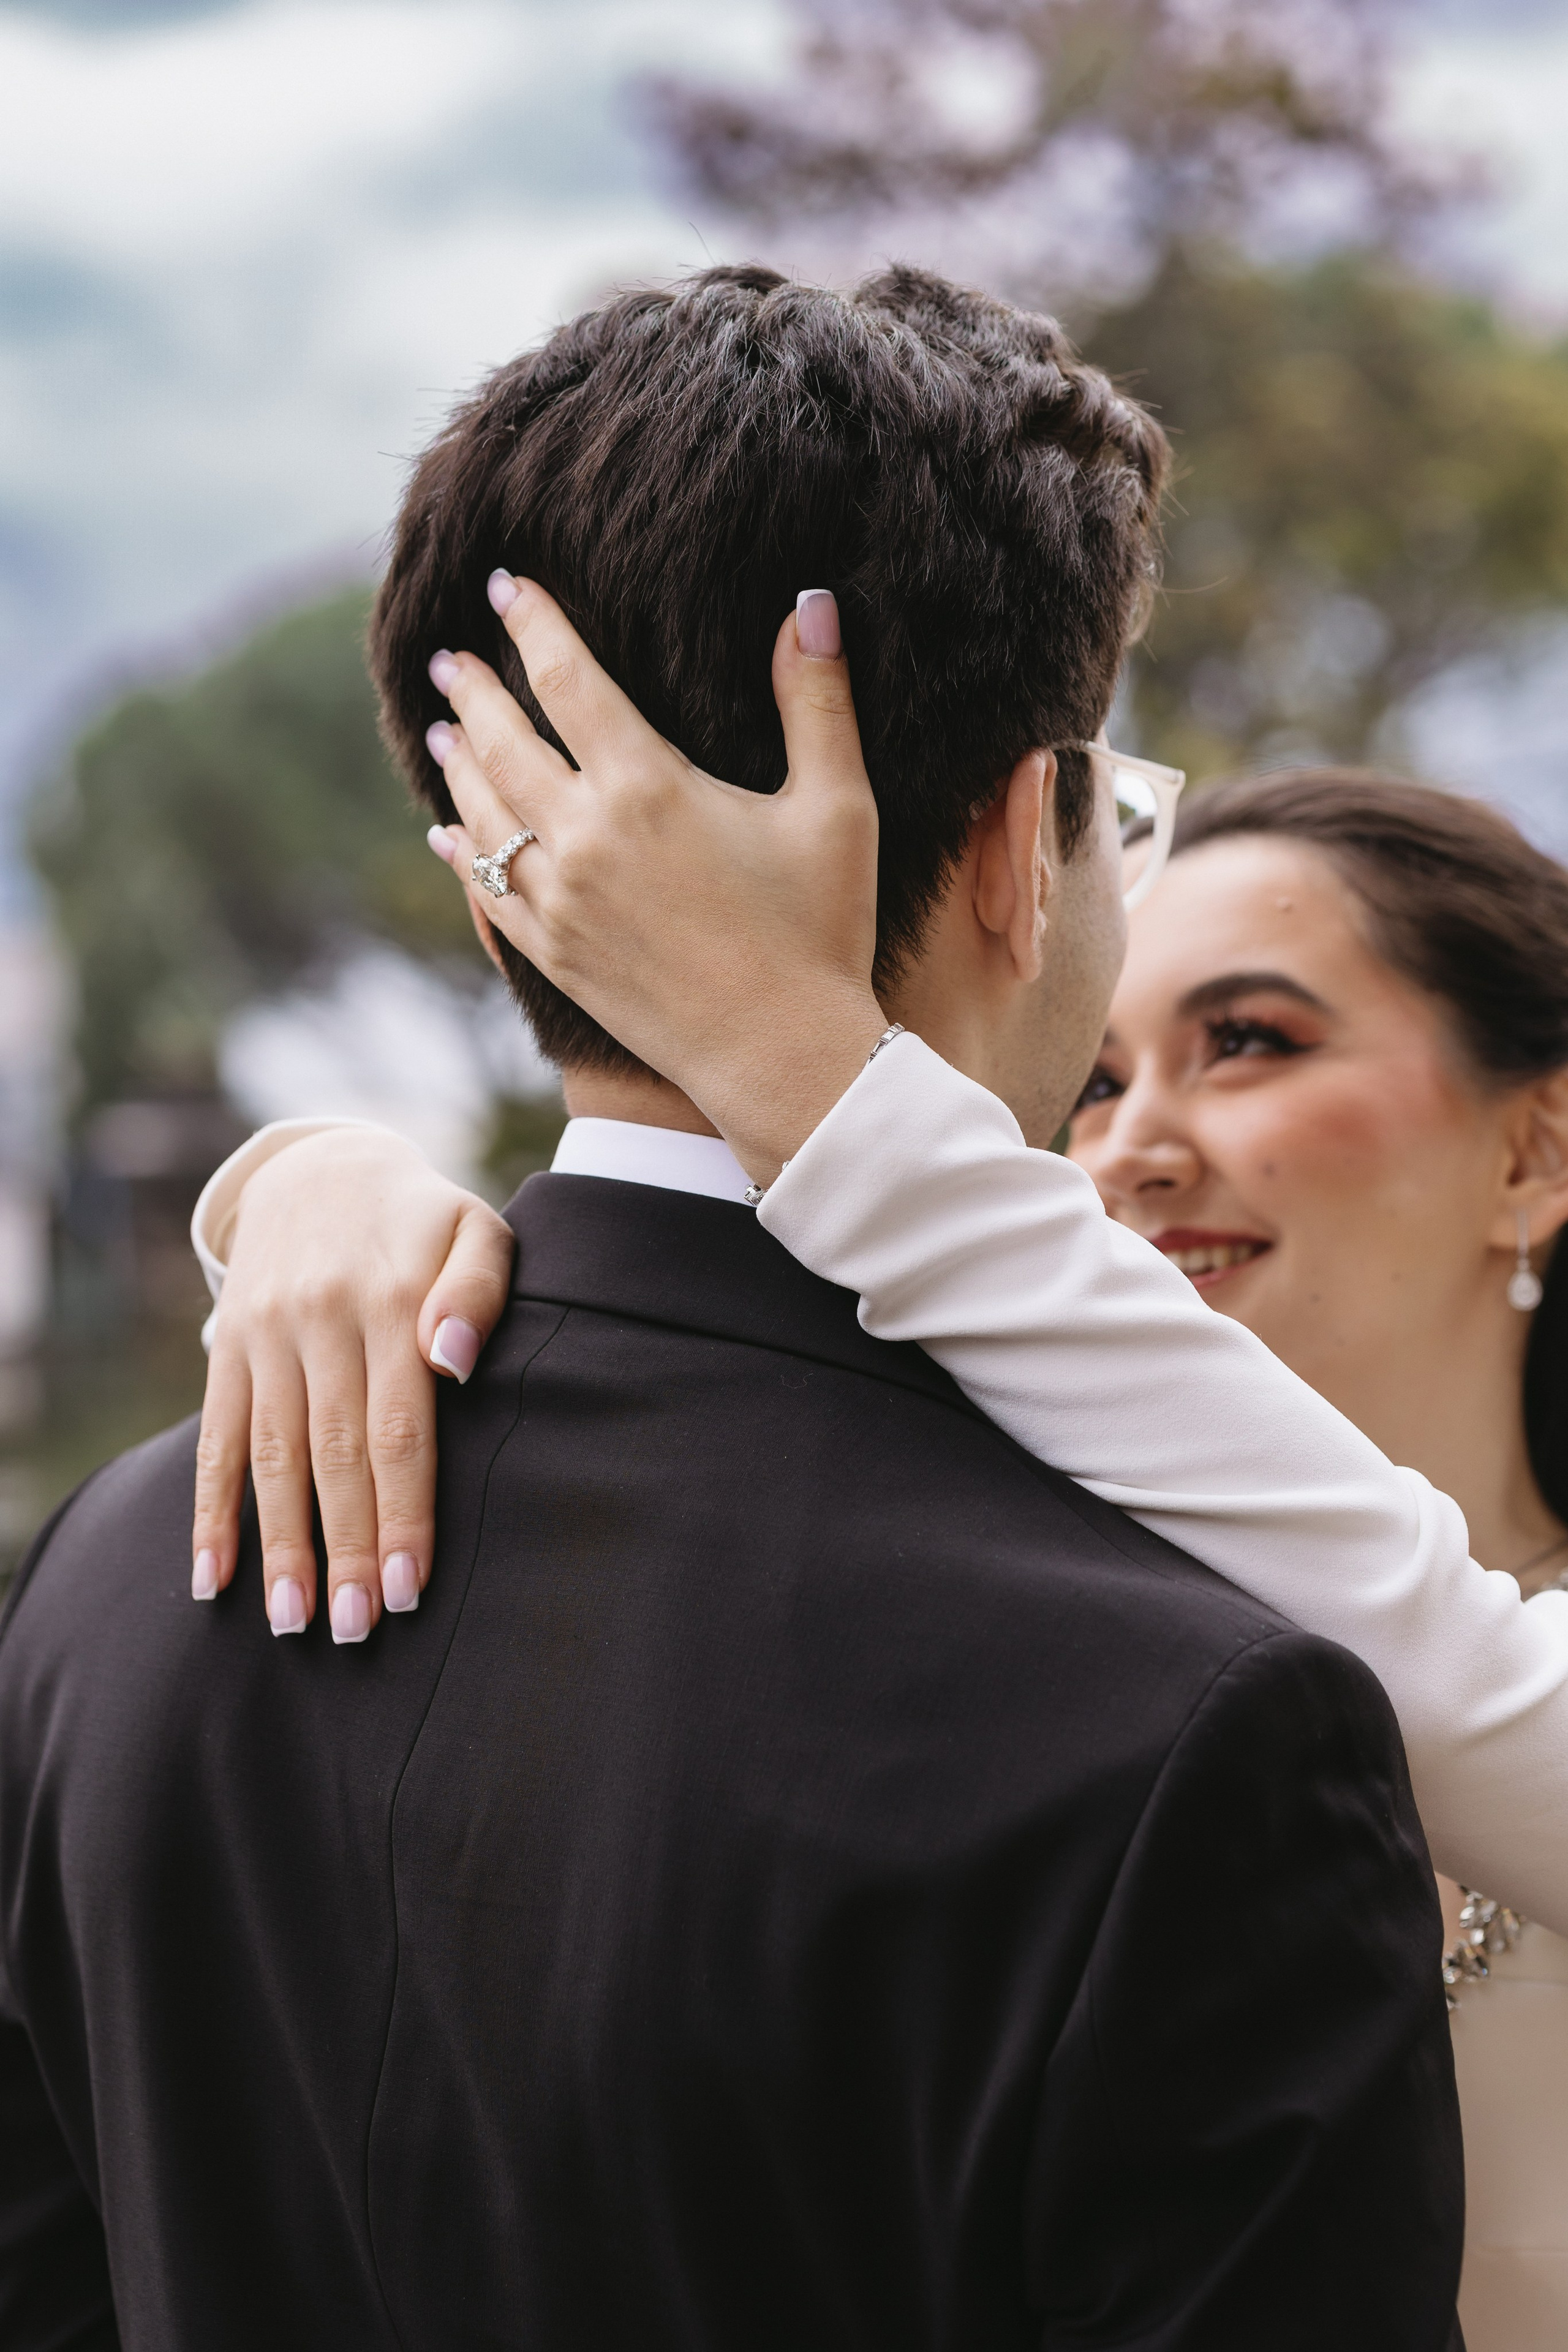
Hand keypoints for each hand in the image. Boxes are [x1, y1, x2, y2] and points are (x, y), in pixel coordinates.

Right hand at [191, 1128, 513, 1639]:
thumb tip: (453, 1360)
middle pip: (335, 1455)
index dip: (403, 1512)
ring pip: (273, 1456)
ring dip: (280, 1544)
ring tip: (294, 1621)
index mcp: (392, 1300)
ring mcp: (268, 1336)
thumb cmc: (423, 1220)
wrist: (325, 1166)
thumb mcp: (475, 1230)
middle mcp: (322, 1321)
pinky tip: (213, 1576)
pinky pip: (217, 1437)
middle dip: (347, 1548)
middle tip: (359, 1629)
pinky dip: (211, 1510)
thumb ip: (478, 1290)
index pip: (399, 1428)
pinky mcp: (230, 1347)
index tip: (410, 1586)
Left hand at [425, 582, 888, 1181]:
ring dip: (459, 766)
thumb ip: (817, 701)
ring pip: (482, 817)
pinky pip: (484, 893)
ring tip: (444, 730)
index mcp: (646, 788)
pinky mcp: (554, 957)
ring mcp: (559, 904)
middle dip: (473, 691)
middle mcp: (583, 840)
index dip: (533, 623)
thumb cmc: (821, 931)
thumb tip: (813, 603)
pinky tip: (446, 835)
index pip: (568, 679)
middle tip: (448, 656)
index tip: (504, 585)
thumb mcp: (836, 808)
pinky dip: (459, 854)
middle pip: (504, 742)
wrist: (783, 1060)